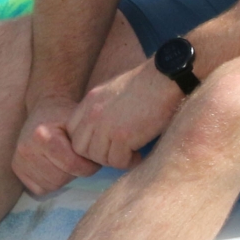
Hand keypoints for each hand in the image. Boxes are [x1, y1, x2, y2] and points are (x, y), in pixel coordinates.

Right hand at [12, 96, 98, 195]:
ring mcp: (19, 159)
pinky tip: (56, 167)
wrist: (46, 109)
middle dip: (76, 172)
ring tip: (68, 161)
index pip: (71, 165)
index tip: (93, 159)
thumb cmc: (67, 116)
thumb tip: (102, 160)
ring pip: (51, 185)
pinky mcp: (17, 168)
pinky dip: (52, 182)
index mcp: (42, 136)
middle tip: (80, 160)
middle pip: (60, 178)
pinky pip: (40, 188)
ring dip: (64, 177)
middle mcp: (26, 148)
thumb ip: (89, 141)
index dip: (88, 166)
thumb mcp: (81, 123)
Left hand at [67, 65, 185, 170]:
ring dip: (115, 159)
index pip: (73, 132)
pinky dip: (130, 161)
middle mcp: (93, 114)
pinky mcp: (122, 136)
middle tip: (118, 152)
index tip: (104, 144)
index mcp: (90, 101)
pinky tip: (140, 154)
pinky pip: (118, 161)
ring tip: (131, 152)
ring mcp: (106, 126)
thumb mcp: (115, 91)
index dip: (87, 143)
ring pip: (99, 158)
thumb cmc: (150, 83)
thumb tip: (102, 131)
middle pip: (81, 149)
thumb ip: (103, 109)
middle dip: (99, 155)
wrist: (167, 78)